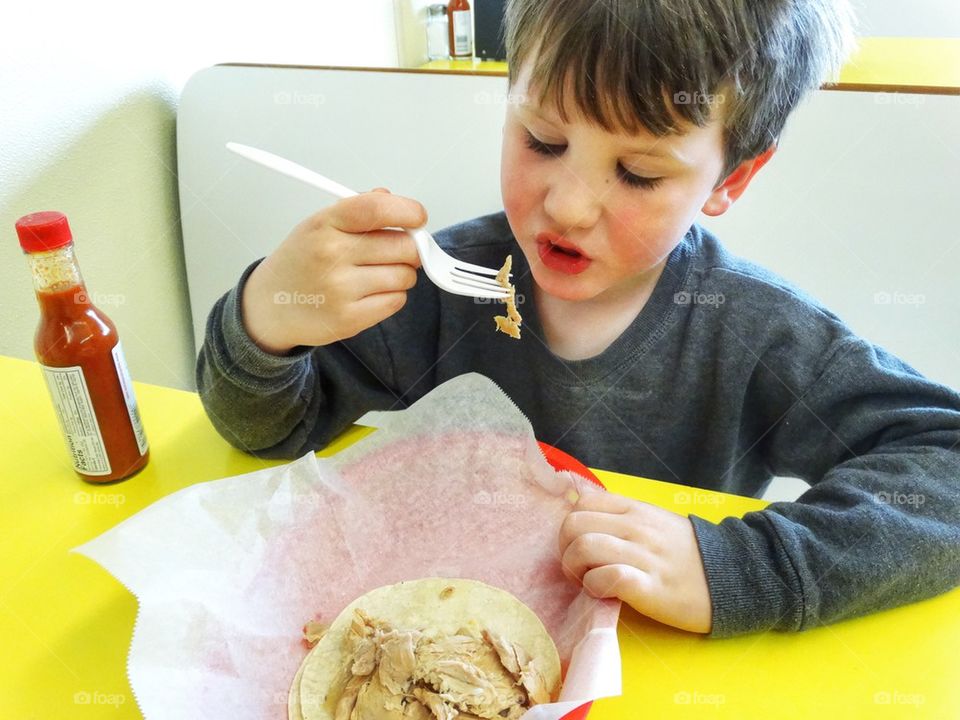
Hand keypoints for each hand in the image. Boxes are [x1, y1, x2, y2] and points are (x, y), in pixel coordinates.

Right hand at [241, 188, 425, 353]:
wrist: (269, 305)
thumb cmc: (301, 261)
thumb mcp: (319, 225)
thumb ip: (358, 209)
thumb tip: (392, 199)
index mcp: (325, 223)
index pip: (377, 209)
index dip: (408, 211)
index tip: (418, 218)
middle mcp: (331, 254)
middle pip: (403, 247)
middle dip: (410, 249)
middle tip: (399, 252)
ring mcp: (339, 289)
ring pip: (405, 276)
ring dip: (401, 274)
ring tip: (378, 274)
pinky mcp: (348, 318)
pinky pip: (396, 301)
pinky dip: (392, 296)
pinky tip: (370, 292)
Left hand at [558, 491, 712, 633]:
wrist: (733, 576)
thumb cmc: (688, 553)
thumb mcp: (655, 522)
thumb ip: (622, 516)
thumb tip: (584, 516)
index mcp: (634, 509)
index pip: (581, 503)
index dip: (570, 527)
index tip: (579, 546)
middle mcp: (635, 527)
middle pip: (572, 525)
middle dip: (565, 549)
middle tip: (578, 569)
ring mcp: (642, 555)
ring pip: (583, 547)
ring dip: (576, 570)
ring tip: (589, 583)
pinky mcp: (649, 587)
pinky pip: (607, 578)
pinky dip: (596, 587)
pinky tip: (605, 595)